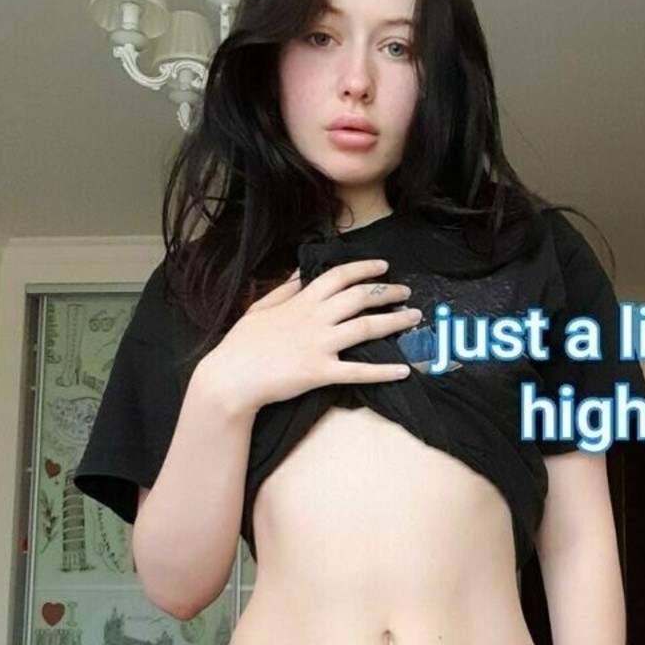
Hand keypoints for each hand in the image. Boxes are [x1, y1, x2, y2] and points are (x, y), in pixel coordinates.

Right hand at [203, 258, 421, 415]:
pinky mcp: (321, 372)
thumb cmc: (242, 344)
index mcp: (301, 301)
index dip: (364, 269)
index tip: (384, 267)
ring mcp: (320, 345)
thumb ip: (284, 289)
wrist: (231, 377)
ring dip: (394, 322)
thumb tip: (301, 272)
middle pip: (360, 298)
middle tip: (407, 292)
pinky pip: (359, 371)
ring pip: (366, 328)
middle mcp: (315, 319)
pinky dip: (383, 371)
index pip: (339, 276)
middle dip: (388, 292)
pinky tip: (404, 370)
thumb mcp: (260, 308)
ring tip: (414, 318)